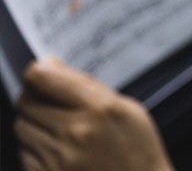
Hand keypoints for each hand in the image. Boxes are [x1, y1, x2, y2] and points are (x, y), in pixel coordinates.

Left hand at [14, 58, 172, 170]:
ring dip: (35, 126)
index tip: (42, 74)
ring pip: (22, 127)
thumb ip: (88, 86)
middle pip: (26, 102)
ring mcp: (59, 157)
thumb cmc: (138, 152)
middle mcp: (75, 132)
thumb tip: (51, 65)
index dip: (38, 72)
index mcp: (99, 108)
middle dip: (36, 100)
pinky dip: (36, 150)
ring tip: (61, 133)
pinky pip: (24, 153)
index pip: (42, 77)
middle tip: (54, 106)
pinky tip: (60, 153)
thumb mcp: (128, 109)